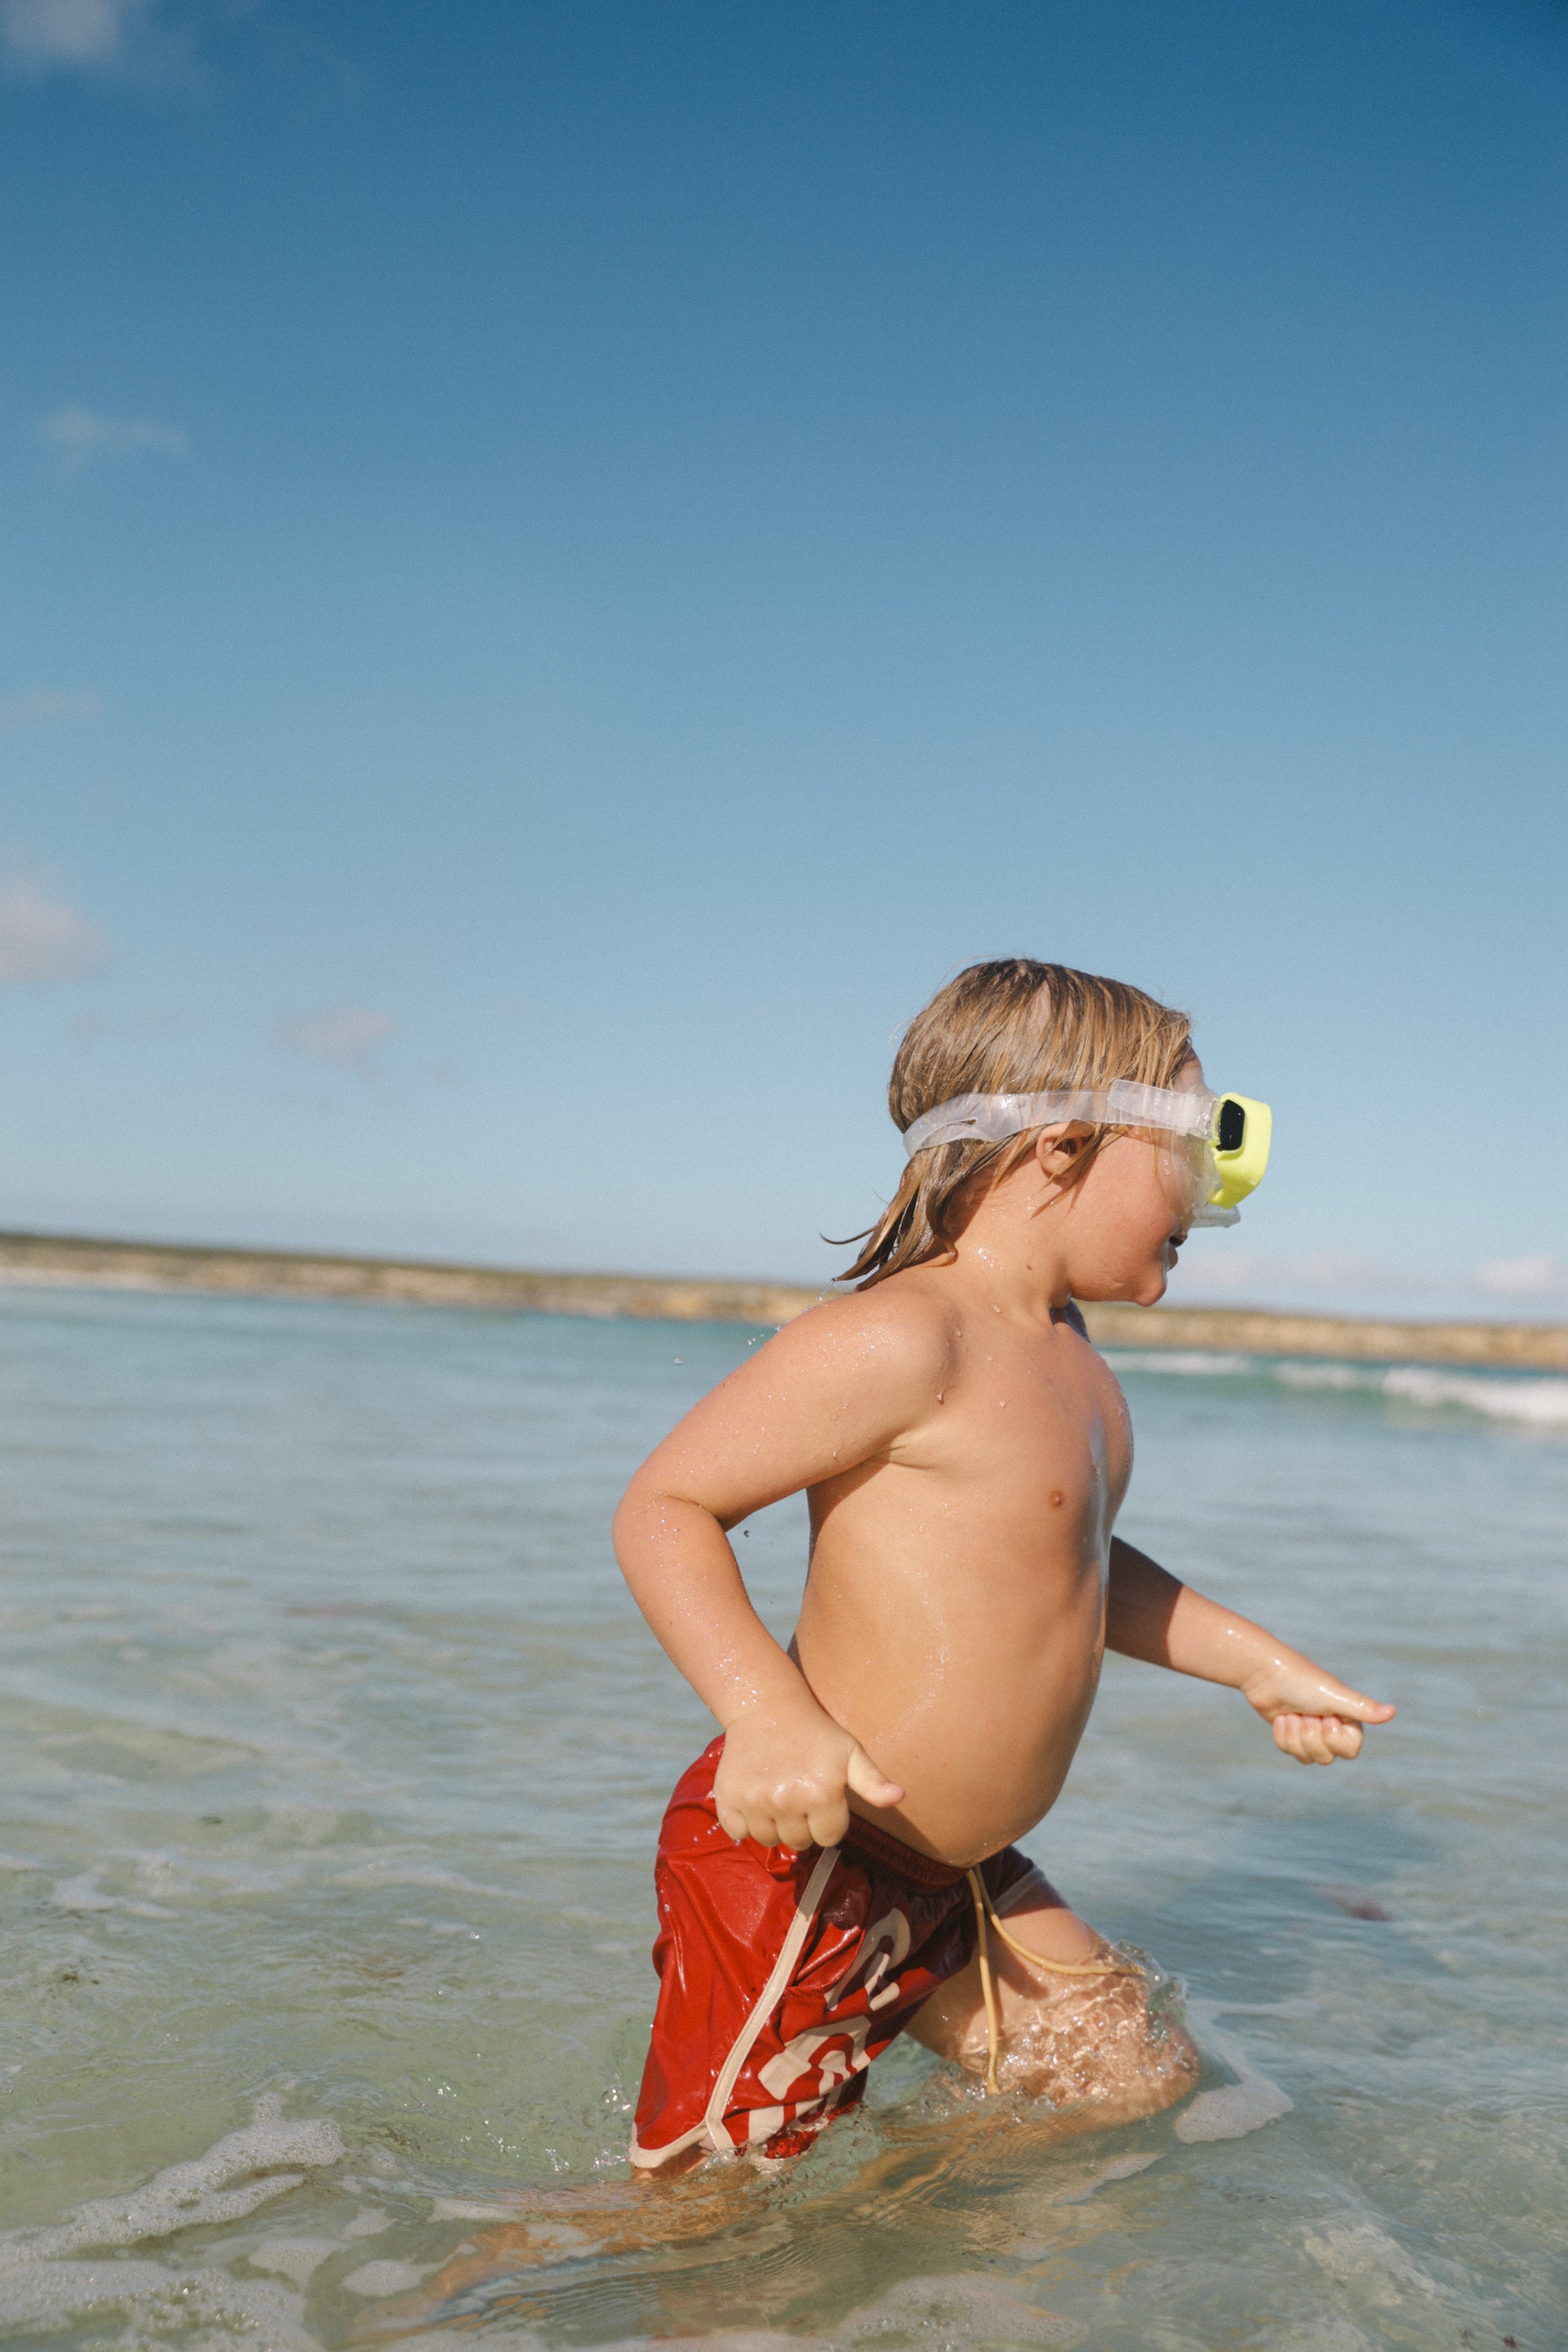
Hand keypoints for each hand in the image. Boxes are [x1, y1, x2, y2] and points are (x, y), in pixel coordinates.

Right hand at [713, 1696, 903, 1849]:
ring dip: (775, 1826)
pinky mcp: (729, 1798)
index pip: (829, 1838)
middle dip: (803, 1825)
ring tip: (778, 1796)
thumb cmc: (816, 1732)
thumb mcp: (850, 1752)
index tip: (822, 1800)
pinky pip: (739, 1833)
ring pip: (769, 1841)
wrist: (766, 1706)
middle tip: (799, 1795)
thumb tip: (899, 1797)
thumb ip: (873, 1781)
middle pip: (799, 1842)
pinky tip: (756, 1800)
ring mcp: (755, 1801)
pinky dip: (745, 1824)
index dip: (829, 1822)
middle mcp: (787, 1801)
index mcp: (821, 1793)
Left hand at [1241, 1654, 1395, 1766]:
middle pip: (1327, 1757)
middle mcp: (1331, 1725)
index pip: (1350, 1750)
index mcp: (1347, 1717)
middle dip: (1311, 1737)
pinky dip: (1282, 1736)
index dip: (1334, 1738)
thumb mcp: (1334, 1695)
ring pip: (1308, 1758)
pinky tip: (1280, 1718)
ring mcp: (1310, 1731)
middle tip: (1305, 1713)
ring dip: (1295, 1736)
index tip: (1325, 1717)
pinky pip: (1290, 1751)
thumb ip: (1362, 1707)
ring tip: (1291, 1714)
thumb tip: (1393, 1711)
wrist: (1263, 1673)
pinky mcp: (1291, 1733)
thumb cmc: (1301, 1680)